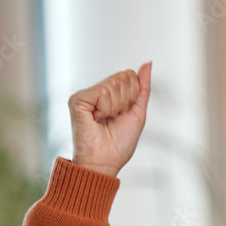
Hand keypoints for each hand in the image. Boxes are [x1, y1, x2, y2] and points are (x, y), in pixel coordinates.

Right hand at [68, 62, 151, 177]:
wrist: (105, 162)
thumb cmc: (119, 143)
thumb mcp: (137, 112)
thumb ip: (142, 88)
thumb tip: (147, 63)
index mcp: (108, 94)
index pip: (129, 76)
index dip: (133, 96)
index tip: (123, 114)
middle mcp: (95, 92)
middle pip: (123, 77)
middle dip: (126, 100)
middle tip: (114, 118)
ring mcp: (85, 95)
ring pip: (114, 83)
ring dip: (116, 107)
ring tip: (105, 120)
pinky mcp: (77, 99)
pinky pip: (103, 91)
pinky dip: (106, 108)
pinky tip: (97, 119)